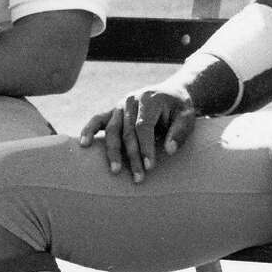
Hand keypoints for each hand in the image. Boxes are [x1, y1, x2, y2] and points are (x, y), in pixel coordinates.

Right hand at [77, 79, 196, 181]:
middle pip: (127, 131)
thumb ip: (180, 132)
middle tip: (138, 178)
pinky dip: (89, 131)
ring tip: (115, 171)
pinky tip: (84, 145)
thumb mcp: (187, 116)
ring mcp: (119, 105)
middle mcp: (131, 100)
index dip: (146, 147)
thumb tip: (170, 150)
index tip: (150, 167)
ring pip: (112, 130)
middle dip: (132, 156)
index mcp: (149, 99)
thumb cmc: (179, 108)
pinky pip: (97, 120)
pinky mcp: (113, 111)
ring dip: (113, 151)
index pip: (143, 126)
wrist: (170, 93)